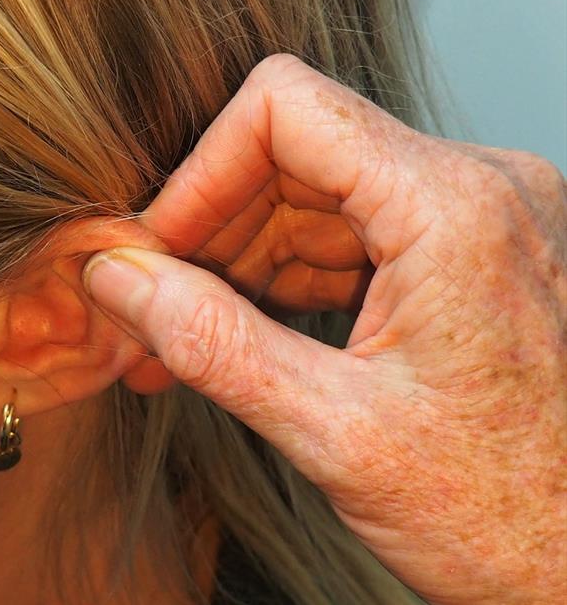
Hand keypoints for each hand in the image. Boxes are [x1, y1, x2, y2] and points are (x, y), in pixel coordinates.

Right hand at [83, 54, 565, 603]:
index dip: (200, 174)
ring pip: (314, 193)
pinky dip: (286, 279)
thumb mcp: (335, 433)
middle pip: (294, 153)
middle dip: (210, 231)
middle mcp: (478, 190)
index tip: (154, 249)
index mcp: (454, 210)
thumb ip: (213, 343)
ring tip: (182, 342)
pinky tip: (242, 338)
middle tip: (149, 311)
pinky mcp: (469, 253)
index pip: (285, 110)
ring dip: (239, 262)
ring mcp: (478, 219)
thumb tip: (120, 280)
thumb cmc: (506, 516)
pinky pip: (351, 232)